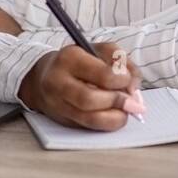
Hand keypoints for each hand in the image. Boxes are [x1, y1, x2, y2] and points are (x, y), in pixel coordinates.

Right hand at [18, 42, 144, 129]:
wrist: (44, 77)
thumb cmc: (78, 61)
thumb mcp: (99, 50)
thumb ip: (121, 61)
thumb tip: (133, 87)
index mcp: (70, 58)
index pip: (102, 74)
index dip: (122, 80)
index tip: (127, 80)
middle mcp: (59, 82)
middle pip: (90, 99)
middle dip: (117, 102)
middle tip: (132, 102)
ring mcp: (58, 104)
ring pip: (90, 119)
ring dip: (115, 117)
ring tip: (125, 110)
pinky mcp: (63, 120)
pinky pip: (89, 127)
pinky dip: (107, 124)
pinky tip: (114, 115)